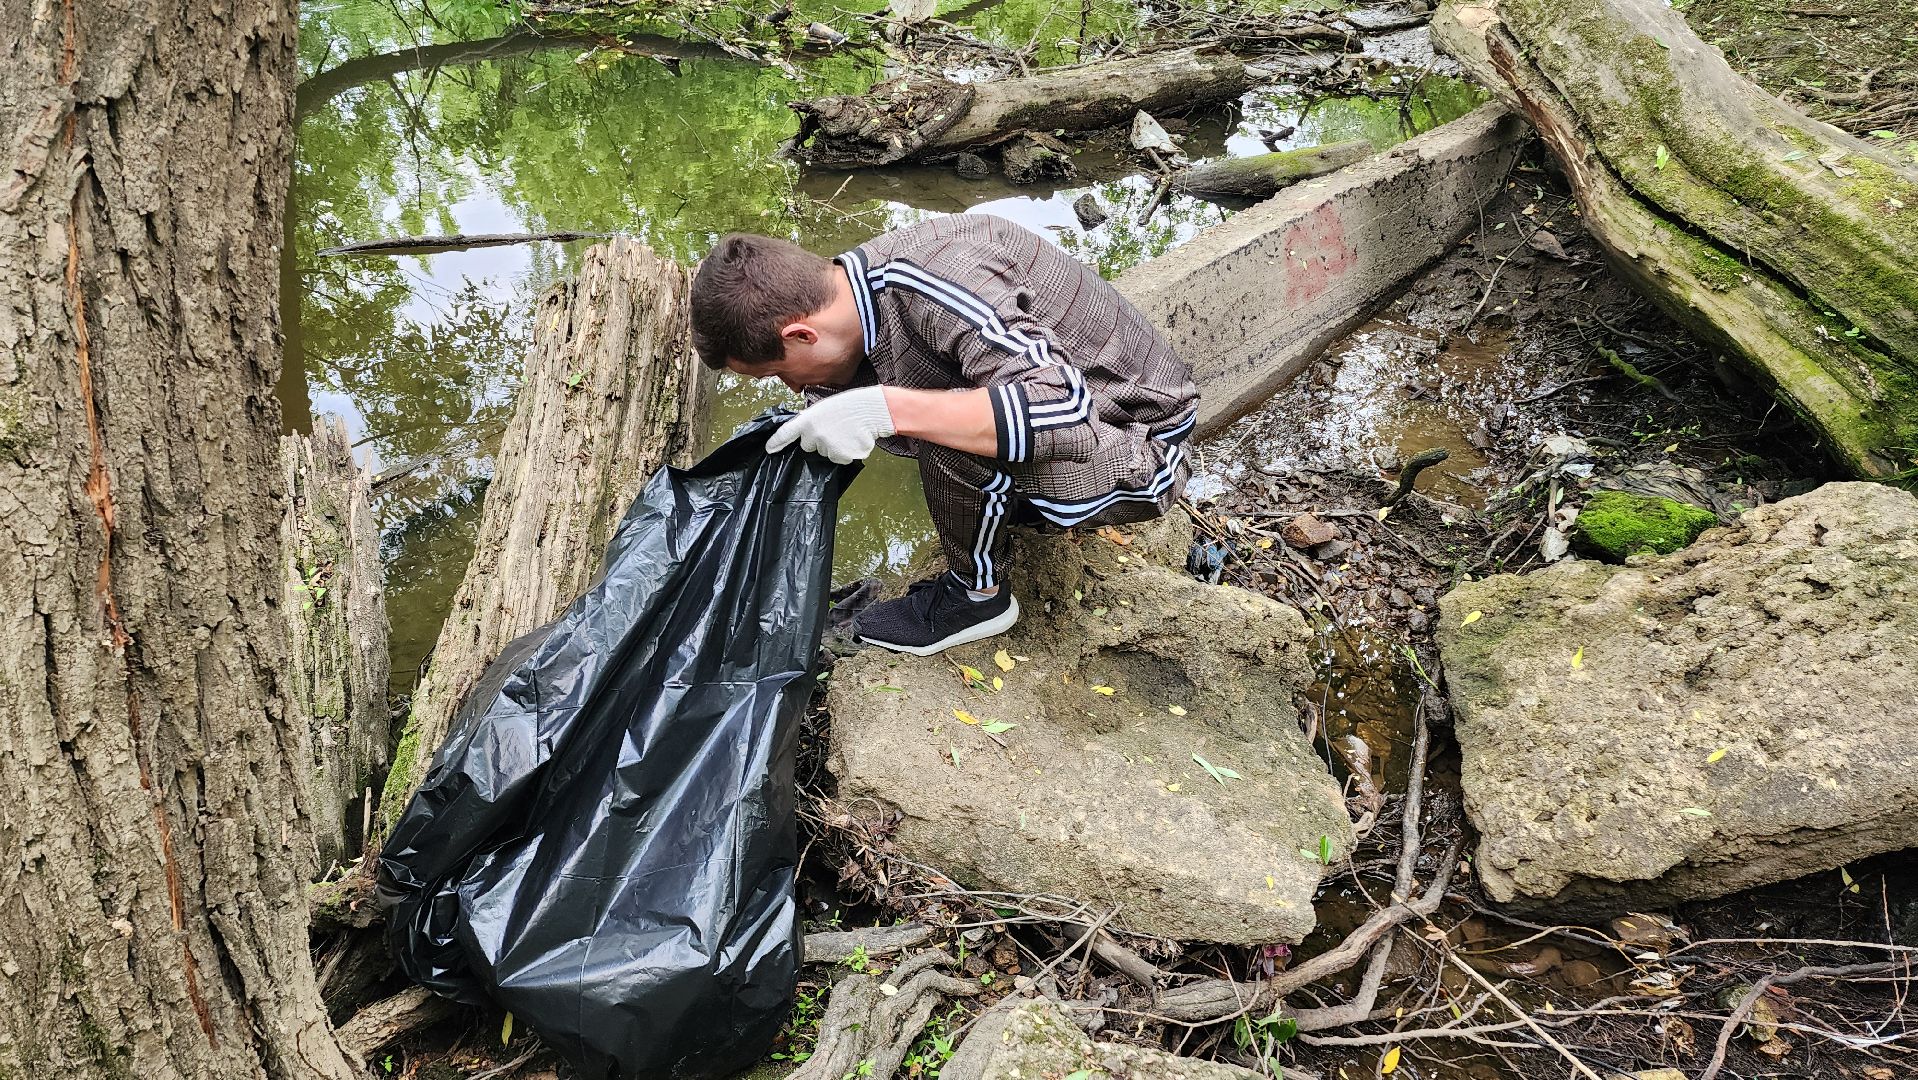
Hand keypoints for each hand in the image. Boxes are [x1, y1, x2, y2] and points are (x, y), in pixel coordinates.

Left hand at [765, 386, 895, 463]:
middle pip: (808, 447)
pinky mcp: (842, 456)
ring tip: (846, 432)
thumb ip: (811, 422)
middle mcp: (814, 435)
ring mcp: (827, 447)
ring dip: (835, 446)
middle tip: (833, 428)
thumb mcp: (823, 409)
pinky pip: (841, 459)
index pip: (786, 433)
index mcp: (807, 420)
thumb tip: (805, 435)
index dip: (776, 442)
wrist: (870, 410)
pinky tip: (853, 439)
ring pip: (826, 454)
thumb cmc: (848, 406)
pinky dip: (847, 452)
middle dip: (818, 441)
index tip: (769, 449)